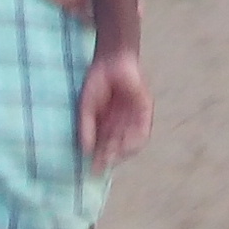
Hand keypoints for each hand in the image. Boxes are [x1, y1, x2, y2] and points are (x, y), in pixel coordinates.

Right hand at [78, 50, 152, 170]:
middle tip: (100, 168)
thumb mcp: (86, 106)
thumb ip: (86, 126)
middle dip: (109, 157)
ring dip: (121, 152)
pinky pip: (143, 130)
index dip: (99, 157)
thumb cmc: (97, 82)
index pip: (104, 145)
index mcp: (107, 122)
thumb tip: (85, 149)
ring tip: (111, 159)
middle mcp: (121, 123)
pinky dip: (135, 141)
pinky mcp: (144, 110)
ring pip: (130, 141)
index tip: (92, 168)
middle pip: (117, 146)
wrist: (112, 60)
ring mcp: (133, 117)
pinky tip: (125, 148)